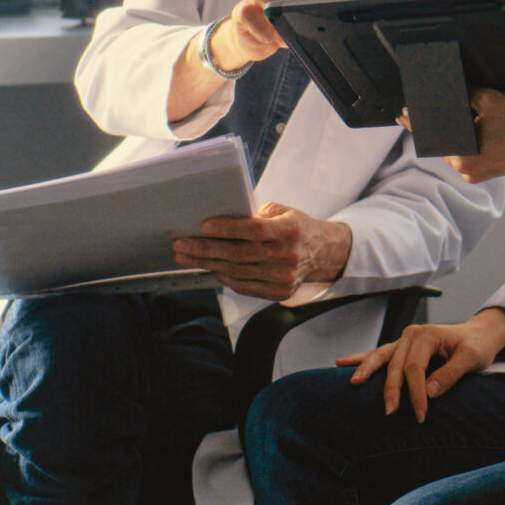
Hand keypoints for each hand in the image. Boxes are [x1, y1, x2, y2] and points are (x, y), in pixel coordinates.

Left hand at [173, 202, 350, 301]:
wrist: (324, 253)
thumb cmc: (296, 227)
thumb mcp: (283, 212)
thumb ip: (256, 215)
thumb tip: (220, 221)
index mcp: (290, 231)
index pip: (254, 231)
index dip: (227, 229)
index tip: (203, 226)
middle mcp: (288, 256)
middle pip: (239, 254)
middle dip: (205, 249)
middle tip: (181, 244)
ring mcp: (284, 278)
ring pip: (237, 272)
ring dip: (207, 264)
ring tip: (186, 256)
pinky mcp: (280, 292)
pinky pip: (244, 286)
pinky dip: (224, 277)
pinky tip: (208, 267)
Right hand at [210, 0, 336, 74]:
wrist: (257, 42)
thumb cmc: (286, 30)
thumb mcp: (304, 26)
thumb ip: (316, 21)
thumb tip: (329, 27)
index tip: (326, 11)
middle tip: (305, 20)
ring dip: (273, 10)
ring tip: (284, 33)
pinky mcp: (241, 11)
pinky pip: (246, 11)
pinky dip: (258, 25)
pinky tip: (268, 38)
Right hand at [336, 309, 504, 421]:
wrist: (478, 336)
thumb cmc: (477, 347)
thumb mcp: (472, 358)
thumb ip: (451, 374)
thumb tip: (428, 392)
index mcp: (427, 335)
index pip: (415, 367)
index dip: (416, 392)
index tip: (421, 414)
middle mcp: (411, 335)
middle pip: (395, 364)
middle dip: (391, 390)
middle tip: (390, 413)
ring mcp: (404, 340)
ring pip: (381, 357)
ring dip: (367, 370)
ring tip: (353, 383)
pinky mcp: (401, 348)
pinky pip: (379, 355)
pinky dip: (363, 359)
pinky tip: (342, 363)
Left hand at [420, 89, 504, 198]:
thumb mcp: (490, 100)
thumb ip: (462, 96)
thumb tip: (445, 91)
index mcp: (462, 155)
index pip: (431, 133)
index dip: (415, 121)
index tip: (402, 114)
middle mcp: (466, 169)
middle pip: (442, 140)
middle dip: (434, 123)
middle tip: (418, 109)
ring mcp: (476, 172)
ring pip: (456, 146)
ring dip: (452, 129)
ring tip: (450, 112)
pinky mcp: (486, 170)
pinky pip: (468, 152)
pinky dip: (465, 137)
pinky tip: (468, 122)